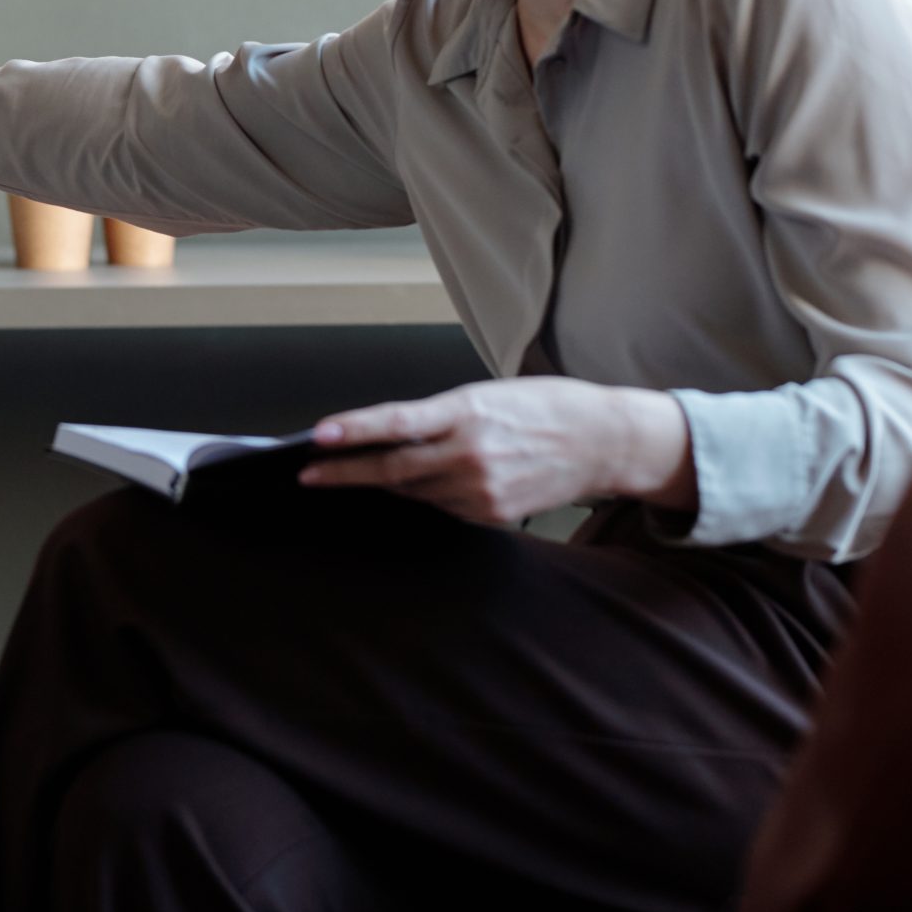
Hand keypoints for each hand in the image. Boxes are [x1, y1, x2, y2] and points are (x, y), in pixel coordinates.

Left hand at [299, 378, 693, 524]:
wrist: (602, 441)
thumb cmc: (543, 407)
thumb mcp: (486, 397)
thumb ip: (439, 419)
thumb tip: (389, 439)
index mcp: (467, 412)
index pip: (397, 422)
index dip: (354, 432)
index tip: (318, 437)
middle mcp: (471, 455)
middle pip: (393, 471)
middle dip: (345, 473)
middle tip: (309, 474)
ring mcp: (482, 491)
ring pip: (415, 492)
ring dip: (390, 482)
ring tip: (370, 470)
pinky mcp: (492, 515)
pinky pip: (444, 507)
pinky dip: (430, 493)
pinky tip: (436, 479)